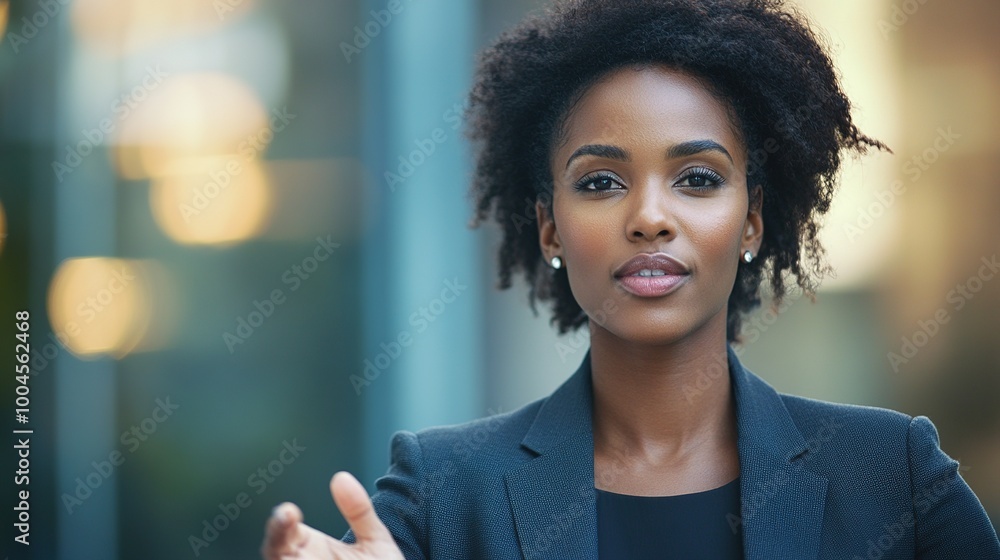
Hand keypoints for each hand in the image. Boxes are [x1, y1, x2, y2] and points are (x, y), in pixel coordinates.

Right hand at [262, 471, 404, 559]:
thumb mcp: (374, 540)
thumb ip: (359, 511)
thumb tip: (341, 477)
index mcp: (311, 547)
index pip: (284, 531)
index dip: (281, 521)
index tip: (289, 512)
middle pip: (274, 551)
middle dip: (275, 537)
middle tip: (285, 520)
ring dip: (284, 557)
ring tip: (295, 552)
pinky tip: (304, 559)